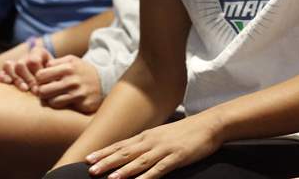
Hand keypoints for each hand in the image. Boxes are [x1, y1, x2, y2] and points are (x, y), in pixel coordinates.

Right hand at [0, 43, 51, 91]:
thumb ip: (53, 75)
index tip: (42, 85)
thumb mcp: (56, 72)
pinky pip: (1, 72)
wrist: (51, 78)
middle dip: (28, 78)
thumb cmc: (55, 76)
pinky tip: (8, 84)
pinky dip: (3, 78)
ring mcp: (15, 63)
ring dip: (16, 79)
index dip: (37, 73)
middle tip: (35, 90)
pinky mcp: (6, 72)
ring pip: (9, 66)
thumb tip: (50, 84)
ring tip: (24, 89)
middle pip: (21, 64)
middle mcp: (25, 56)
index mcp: (38, 52)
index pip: (33, 61)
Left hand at [35, 55, 102, 113]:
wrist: (104, 80)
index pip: (40, 75)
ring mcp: (78, 93)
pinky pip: (62, 108)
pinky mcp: (83, 104)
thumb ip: (54, 63)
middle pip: (42, 90)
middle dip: (42, 92)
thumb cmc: (81, 70)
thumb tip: (37, 70)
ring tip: (55, 96)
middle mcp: (72, 80)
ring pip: (51, 102)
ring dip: (50, 100)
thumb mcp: (70, 61)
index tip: (43, 81)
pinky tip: (65, 101)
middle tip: (46, 91)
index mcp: (68, 67)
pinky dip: (60, 105)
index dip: (39, 79)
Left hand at [85, 113, 223, 178]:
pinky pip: (159, 169)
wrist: (209, 124)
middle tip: (90, 169)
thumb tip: (133, 151)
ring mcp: (164, 149)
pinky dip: (147, 177)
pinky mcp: (176, 157)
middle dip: (107, 161)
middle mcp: (152, 141)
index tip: (89, 159)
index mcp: (148, 136)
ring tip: (109, 178)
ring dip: (123, 170)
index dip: (105, 152)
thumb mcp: (163, 135)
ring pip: (139, 161)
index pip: (122, 144)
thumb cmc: (187, 131)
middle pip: (126, 152)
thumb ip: (148, 143)